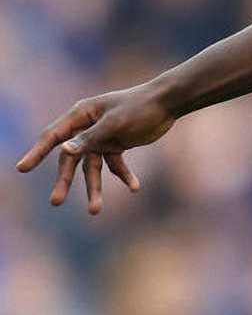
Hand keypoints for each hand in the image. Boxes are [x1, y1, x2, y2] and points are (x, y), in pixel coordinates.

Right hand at [16, 85, 175, 214]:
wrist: (166, 103)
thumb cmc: (139, 108)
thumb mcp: (114, 124)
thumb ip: (91, 139)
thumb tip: (65, 150)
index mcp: (81, 115)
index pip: (53, 136)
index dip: (37, 153)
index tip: (22, 168)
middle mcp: (87, 127)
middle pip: (71, 158)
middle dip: (65, 180)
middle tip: (55, 202)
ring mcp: (102, 138)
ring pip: (92, 167)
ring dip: (95, 188)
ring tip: (95, 211)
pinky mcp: (117, 145)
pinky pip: (115, 165)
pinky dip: (123, 176)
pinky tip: (134, 188)